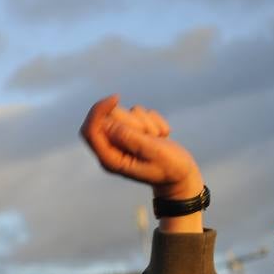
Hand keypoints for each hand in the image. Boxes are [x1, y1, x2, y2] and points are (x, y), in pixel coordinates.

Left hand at [79, 95, 201, 198]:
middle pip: (109, 118)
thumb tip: (106, 124)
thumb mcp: (154, 153)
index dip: (98, 111)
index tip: (115, 98)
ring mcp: (123, 139)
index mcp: (110, 160)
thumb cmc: (170, 168)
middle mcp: (112, 149)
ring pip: (127, 113)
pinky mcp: (134, 130)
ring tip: (157, 140)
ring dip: (146, 122)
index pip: (90, 131)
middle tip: (151, 136)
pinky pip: (140, 112)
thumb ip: (131, 139)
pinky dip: (154, 121)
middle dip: (133, 120)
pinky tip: (161, 137)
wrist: (183, 175)